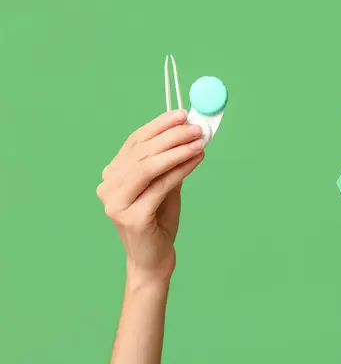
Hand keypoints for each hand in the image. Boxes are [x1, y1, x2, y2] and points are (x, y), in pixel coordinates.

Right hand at [96, 110, 204, 286]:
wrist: (154, 258)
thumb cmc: (159, 219)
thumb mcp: (164, 184)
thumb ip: (170, 161)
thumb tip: (189, 131)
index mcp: (112, 174)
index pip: (135, 141)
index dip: (159, 125)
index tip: (182, 114)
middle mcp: (108, 186)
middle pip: (142, 152)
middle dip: (172, 136)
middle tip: (196, 127)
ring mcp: (115, 203)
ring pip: (148, 166)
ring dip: (177, 151)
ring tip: (199, 142)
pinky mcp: (131, 217)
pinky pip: (160, 186)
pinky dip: (181, 169)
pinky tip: (197, 159)